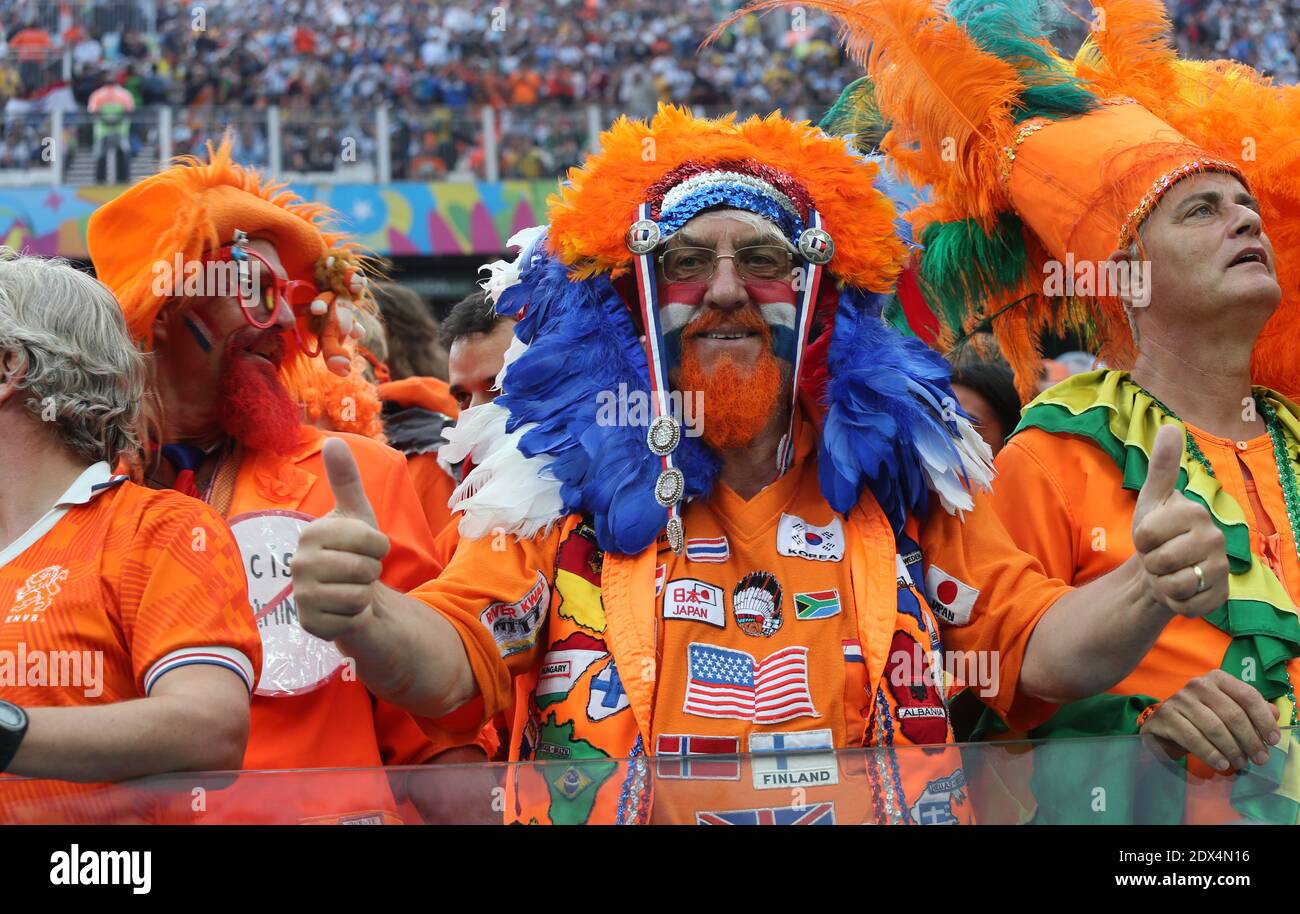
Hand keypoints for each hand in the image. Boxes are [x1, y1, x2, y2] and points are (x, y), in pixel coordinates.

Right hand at [293, 438, 389, 640]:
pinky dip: (357, 615)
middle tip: (359, 571)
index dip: (380, 546)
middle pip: (365, 568)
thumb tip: (333, 441)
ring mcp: (301, 596)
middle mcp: (299, 564)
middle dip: (373, 571)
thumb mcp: (356, 514)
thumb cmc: (353, 551)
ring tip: (352, 588)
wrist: (350, 593)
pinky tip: (345, 609)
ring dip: (365, 593)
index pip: (369, 539)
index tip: (368, 548)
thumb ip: (346, 479)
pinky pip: (352, 617)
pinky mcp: (309, 623)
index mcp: (310, 534)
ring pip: (359, 594)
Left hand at [1131, 424, 1228, 616]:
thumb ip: (1161, 466)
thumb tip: (1169, 426)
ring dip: (1160, 582)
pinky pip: (1186, 606)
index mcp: (1196, 512)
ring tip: (1168, 571)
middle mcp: (1216, 538)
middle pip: (1160, 560)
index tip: (1150, 534)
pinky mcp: (1221, 596)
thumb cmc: (1156, 531)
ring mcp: (1221, 568)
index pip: (1148, 532)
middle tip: (1159, 555)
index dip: (1140, 538)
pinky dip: (1174, 602)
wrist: (1162, 568)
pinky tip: (1178, 590)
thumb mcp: (1152, 498)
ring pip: (1172, 584)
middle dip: (1149, 561)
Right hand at [1141, 670, 1280, 770]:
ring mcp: (1180, 699)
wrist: (1166, 726)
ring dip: (1232, 750)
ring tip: (1240, 764)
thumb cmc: (1203, 718)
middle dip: (1250, 740)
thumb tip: (1274, 715)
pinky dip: (1211, 754)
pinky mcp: (1166, 716)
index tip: (1273, 741)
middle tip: (1259, 759)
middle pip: (1233, 714)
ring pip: (1214, 728)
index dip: (1264, 719)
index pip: (1248, 695)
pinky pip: (1193, 738)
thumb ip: (1251, 711)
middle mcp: (1198, 684)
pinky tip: (1221, 764)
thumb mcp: (1228, 711)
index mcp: (1217, 679)